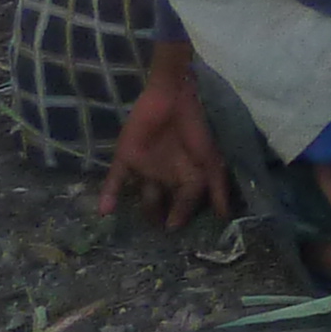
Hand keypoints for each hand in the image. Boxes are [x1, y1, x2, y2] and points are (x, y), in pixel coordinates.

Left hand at [98, 43, 231, 229]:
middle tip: (159, 232)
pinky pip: (116, 179)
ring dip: (141, 210)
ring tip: (140, 224)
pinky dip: (110, 194)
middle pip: (162, 202)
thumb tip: (225, 216)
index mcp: (186, 175)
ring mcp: (144, 168)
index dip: (182, 216)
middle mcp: (165, 175)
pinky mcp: (125, 158)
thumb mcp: (210, 160)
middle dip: (161, 217)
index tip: (177, 231)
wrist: (172, 98)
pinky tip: (105, 211)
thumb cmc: (194, 128)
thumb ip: (217, 187)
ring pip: (141, 195)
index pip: (185, 202)